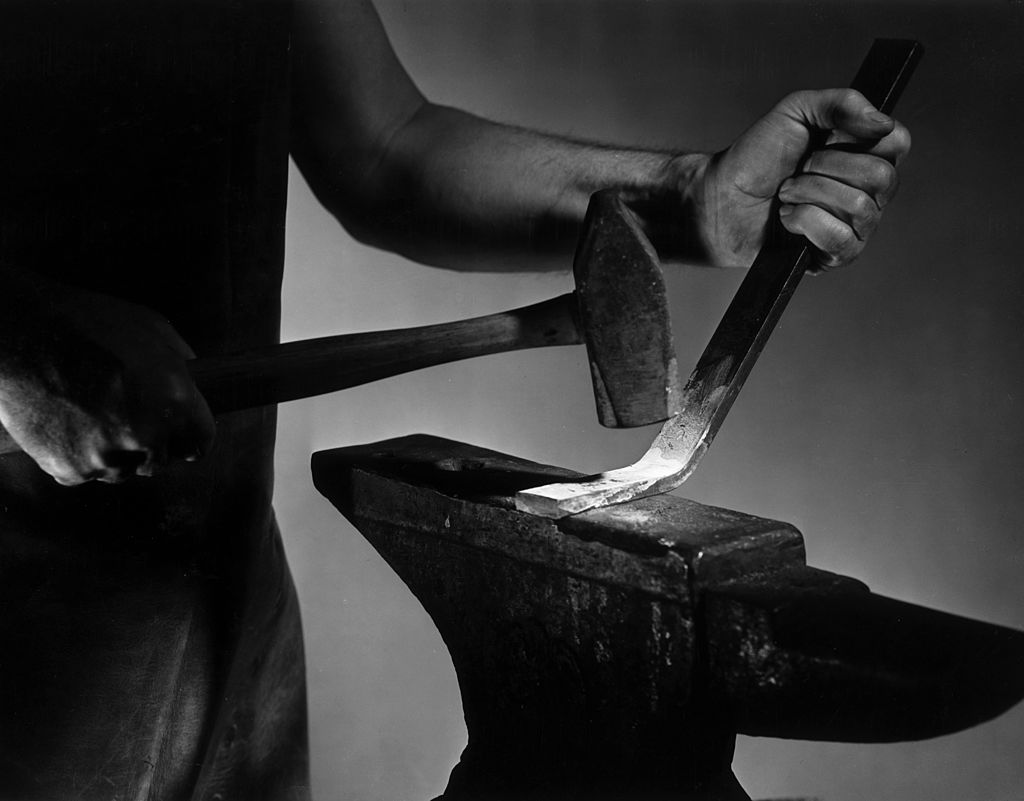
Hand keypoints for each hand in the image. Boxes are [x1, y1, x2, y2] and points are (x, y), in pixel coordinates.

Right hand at [0, 283, 214, 484]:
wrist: (20, 332)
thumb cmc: (87, 323)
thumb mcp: (152, 328)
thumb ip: (180, 362)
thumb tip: (193, 380)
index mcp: (175, 402)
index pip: (201, 442)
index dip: (190, 438)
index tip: (183, 439)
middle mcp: (147, 435)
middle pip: (160, 461)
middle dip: (149, 444)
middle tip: (125, 417)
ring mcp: (107, 456)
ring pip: (121, 471)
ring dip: (113, 452)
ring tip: (91, 415)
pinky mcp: (70, 469)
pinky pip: (84, 472)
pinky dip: (77, 455)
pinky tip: (67, 423)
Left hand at [678, 88, 910, 271]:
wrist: (718, 197)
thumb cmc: (755, 157)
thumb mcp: (795, 111)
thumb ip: (841, 103)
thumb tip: (883, 122)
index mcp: (863, 154)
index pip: (899, 142)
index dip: (865, 137)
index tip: (828, 136)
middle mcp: (868, 190)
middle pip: (883, 177)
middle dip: (829, 168)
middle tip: (799, 169)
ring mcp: (854, 226)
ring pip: (861, 208)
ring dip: (811, 194)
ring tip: (786, 193)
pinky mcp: (833, 256)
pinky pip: (841, 240)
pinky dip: (806, 222)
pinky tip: (787, 217)